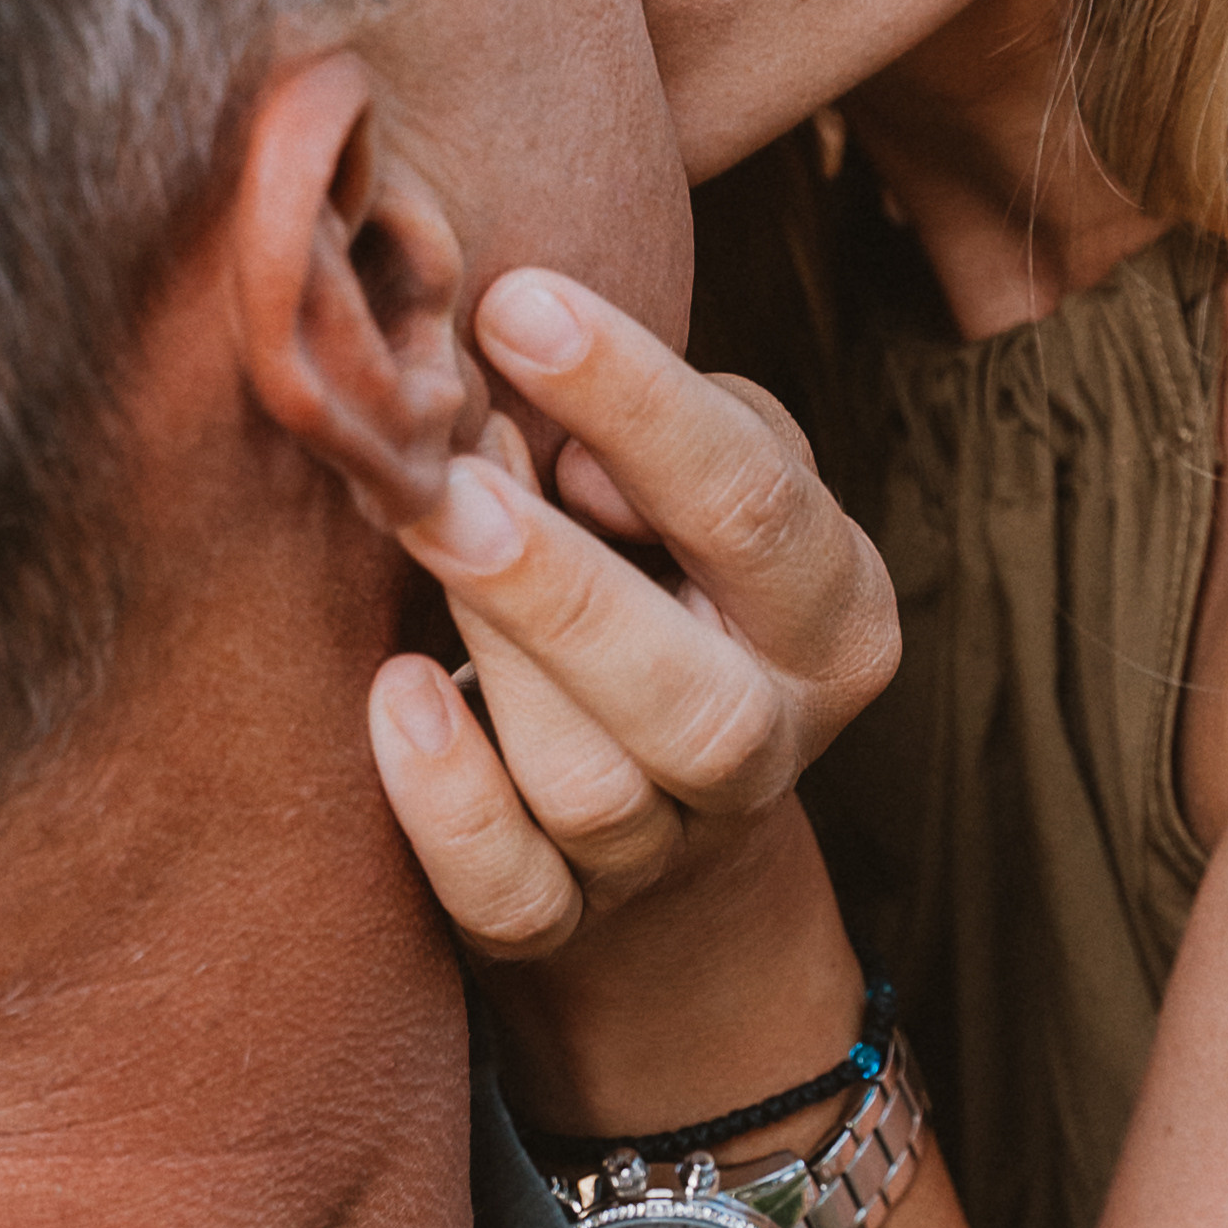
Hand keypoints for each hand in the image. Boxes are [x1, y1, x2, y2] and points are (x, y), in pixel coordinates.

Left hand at [366, 266, 897, 972]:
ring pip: (587, 786)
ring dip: (492, 656)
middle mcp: (768, 744)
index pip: (755, 506)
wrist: (666, 795)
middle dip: (555, 578)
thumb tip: (568, 446)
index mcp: (832, 614)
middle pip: (687, 694)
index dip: (635, 401)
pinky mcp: (564, 924)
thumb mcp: (709, 478)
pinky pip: (509, 898)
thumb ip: (671, 434)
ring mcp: (668, 850)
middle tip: (447, 470)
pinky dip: (445, 806)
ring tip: (418, 531)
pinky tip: (395, 696)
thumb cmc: (671, 565)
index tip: (513, 303)